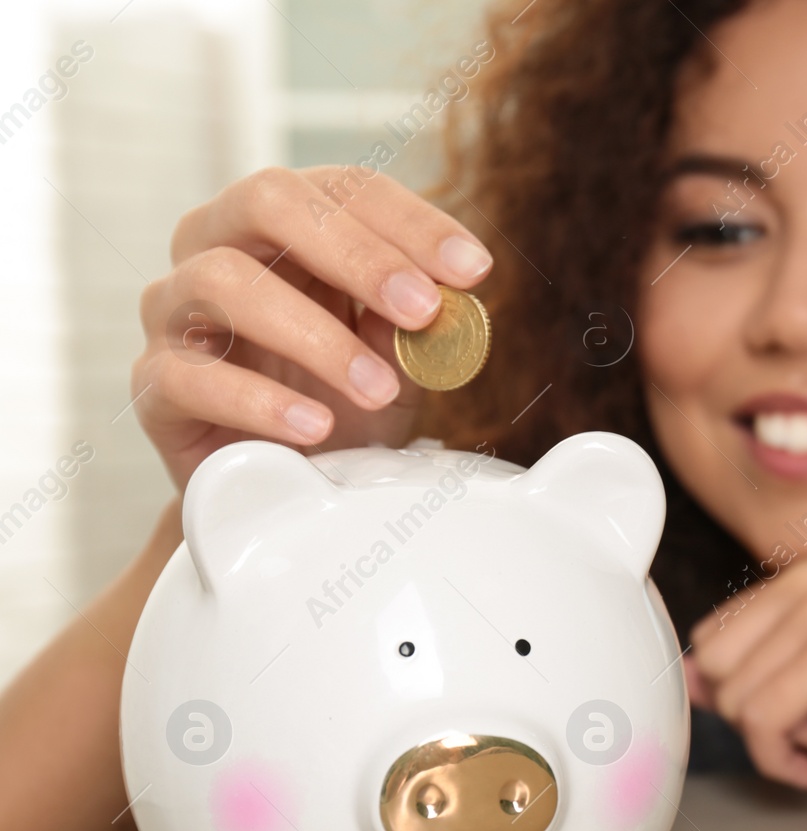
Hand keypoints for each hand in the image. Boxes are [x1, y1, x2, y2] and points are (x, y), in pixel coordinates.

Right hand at [133, 165, 495, 488]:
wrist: (287, 486)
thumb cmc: (342, 403)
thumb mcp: (397, 361)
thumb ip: (415, 326)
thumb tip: (448, 299)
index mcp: (284, 224)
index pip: (343, 187)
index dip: (412, 221)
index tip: (472, 269)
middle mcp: (218, 245)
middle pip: (269, 200)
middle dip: (357, 252)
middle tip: (422, 309)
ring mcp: (176, 310)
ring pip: (224, 281)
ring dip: (317, 336)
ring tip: (378, 386)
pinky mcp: (153, 384)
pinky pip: (189, 376)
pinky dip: (261, 402)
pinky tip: (317, 426)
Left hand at [688, 556, 806, 815]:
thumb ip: (750, 675)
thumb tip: (687, 675)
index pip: (710, 637)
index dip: (740, 695)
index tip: (795, 719)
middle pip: (711, 662)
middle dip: (751, 715)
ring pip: (731, 693)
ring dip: (772, 741)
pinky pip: (759, 719)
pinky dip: (780, 759)